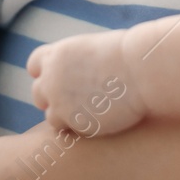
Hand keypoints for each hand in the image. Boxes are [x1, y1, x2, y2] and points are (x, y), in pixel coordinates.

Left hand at [27, 30, 148, 133]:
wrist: (143, 71)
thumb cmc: (132, 55)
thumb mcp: (99, 48)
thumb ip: (82, 61)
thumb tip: (83, 70)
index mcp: (59, 54)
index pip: (35, 64)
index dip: (47, 73)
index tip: (62, 79)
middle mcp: (52, 77)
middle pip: (38, 93)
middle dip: (53, 98)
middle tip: (76, 100)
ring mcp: (59, 102)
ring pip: (51, 116)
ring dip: (67, 116)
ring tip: (93, 112)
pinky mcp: (73, 122)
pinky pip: (68, 130)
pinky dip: (80, 128)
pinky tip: (100, 121)